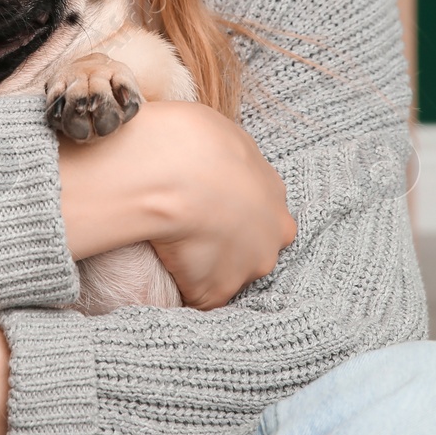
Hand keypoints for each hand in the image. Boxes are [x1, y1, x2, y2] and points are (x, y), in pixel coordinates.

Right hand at [58, 100, 295, 309]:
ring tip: (170, 250)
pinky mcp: (214, 292)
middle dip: (225, 248)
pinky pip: (196, 297)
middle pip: (251, 253)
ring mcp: (244, 270)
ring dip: (202, 268)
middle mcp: (271, 241)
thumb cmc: (197, 141)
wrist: (175, 171)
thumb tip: (221, 161)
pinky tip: (160, 268)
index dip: (232, 217)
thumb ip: (234, 161)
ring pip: (225, 276)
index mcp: (276, 201)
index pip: (259, 219)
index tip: (207, 213)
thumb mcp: (227, 137)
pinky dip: (181, 286)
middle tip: (189, 233)